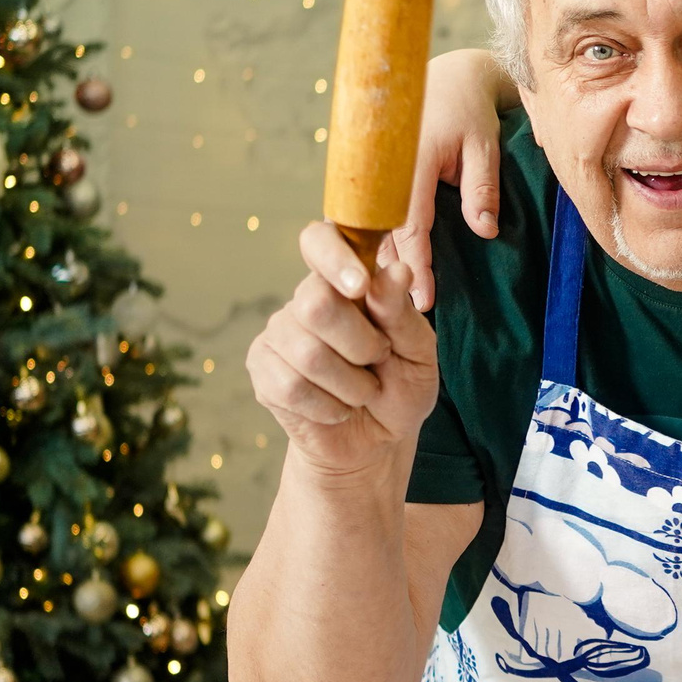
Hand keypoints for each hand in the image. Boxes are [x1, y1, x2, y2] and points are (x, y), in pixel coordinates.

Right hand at [246, 225, 439, 476]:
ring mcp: (279, 333)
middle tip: (378, 359)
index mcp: (347, 280)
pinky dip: (328, 406)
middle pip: (315, 304)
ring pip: (308, 353)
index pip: (320, 240)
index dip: (334, 257)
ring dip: (351, 384)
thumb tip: (393, 270)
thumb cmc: (401, 386)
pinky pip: (290, 386)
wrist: (377, 441)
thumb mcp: (418, 352)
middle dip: (360, 344)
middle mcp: (307, 299)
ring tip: (363, 391)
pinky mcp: (262, 369)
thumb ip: (402, 313)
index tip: (360, 286)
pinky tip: (338, 408)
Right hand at [392, 49, 512, 310]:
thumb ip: (482, 187)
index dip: (417, 266)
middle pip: (384, 235)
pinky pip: (376, 216)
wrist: (447, 74)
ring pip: (375, 228)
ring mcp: (373, 173)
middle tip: (407, 317)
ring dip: (385, 262)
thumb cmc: (469, 108)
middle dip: (393, 274)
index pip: (410, 226)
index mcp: (408, 163)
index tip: (424, 300)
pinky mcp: (374, 177)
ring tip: (396, 302)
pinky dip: (385, 242)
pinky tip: (392, 269)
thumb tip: (483, 231)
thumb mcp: (485, 145)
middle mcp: (382, 171)